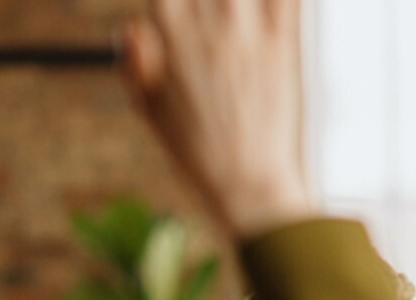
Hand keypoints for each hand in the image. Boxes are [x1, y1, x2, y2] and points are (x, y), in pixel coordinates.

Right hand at [122, 0, 313, 238]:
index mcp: (171, 30)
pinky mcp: (284, 40)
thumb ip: (135, 62)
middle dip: (208, 2)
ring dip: (241, 3)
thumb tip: (130, 27)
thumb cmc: (196, 149)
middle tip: (215, 21)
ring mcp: (248, 28)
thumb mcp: (150, 108)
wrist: (247, 181)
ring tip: (237, 18)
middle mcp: (208, 21)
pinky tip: (278, 10)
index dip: (175, 1)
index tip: (183, 11)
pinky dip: (284, 1)